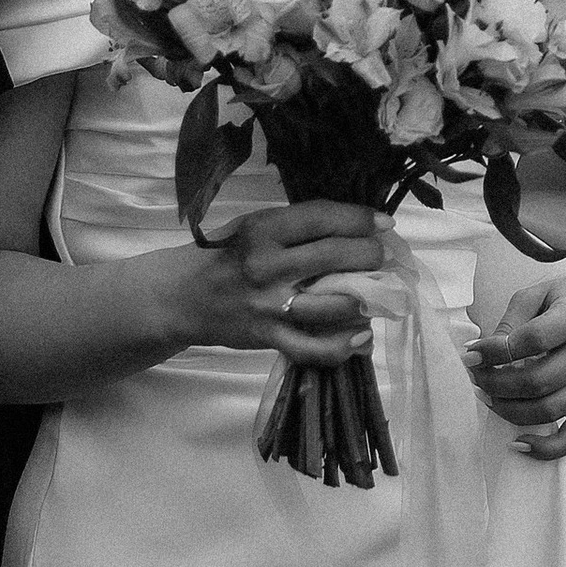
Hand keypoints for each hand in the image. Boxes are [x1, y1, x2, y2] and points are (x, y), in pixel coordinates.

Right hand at [165, 202, 384, 363]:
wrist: (181, 296)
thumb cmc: (222, 255)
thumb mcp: (252, 227)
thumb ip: (294, 228)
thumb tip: (348, 228)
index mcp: (264, 229)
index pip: (322, 218)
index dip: (360, 218)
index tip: (383, 223)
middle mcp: (268, 265)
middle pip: (336, 256)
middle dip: (371, 255)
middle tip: (381, 256)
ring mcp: (270, 305)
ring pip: (334, 304)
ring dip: (366, 299)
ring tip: (377, 294)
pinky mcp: (268, 337)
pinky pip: (314, 348)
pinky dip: (344, 346)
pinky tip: (362, 337)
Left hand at [470, 272, 565, 457]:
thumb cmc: (562, 299)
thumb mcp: (536, 294)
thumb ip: (511, 321)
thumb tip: (485, 355)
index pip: (533, 340)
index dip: (496, 350)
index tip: (471, 353)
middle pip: (539, 381)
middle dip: (497, 383)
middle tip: (474, 376)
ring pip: (551, 411)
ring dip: (510, 410)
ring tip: (486, 396)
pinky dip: (546, 448)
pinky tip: (518, 443)